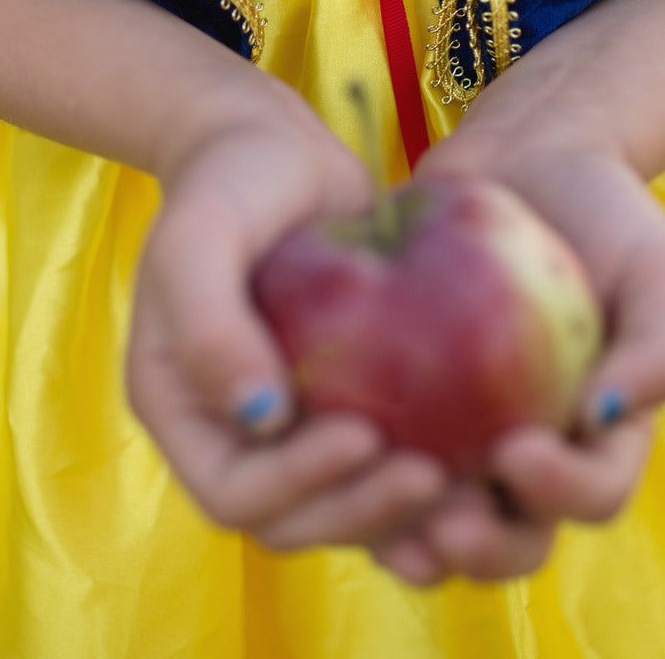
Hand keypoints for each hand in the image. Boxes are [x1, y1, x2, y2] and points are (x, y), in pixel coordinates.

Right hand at [125, 72, 451, 552]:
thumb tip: (257, 417)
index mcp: (181, 408)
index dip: (296, 485)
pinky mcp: (346, 400)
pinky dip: (424, 474)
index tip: (364, 436)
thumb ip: (207, 323)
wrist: (276, 145)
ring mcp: (292, 422)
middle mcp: (235, 431)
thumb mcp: (199, 234)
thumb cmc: (228, 179)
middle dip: (362, 511)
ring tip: (468, 480)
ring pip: (345, 506)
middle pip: (294, 519)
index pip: (234, 492)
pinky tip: (482, 455)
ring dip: (401, 511)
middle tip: (435, 476)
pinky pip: (382, 461)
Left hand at [370, 130, 664, 586]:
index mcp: (598, 435)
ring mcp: (460, 430)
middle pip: (509, 535)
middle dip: (477, 547)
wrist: (524, 152)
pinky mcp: (400, 399)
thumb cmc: (601, 209)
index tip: (518, 452)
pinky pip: (374, 453)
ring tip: (381, 528)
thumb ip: (660, 348)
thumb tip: (606, 418)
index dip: (558, 493)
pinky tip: (321, 458)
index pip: (590, 493)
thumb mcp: (658, 268)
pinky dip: (351, 471)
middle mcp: (528, 448)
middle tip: (442, 525)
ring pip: (435, 516)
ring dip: (409, 536)